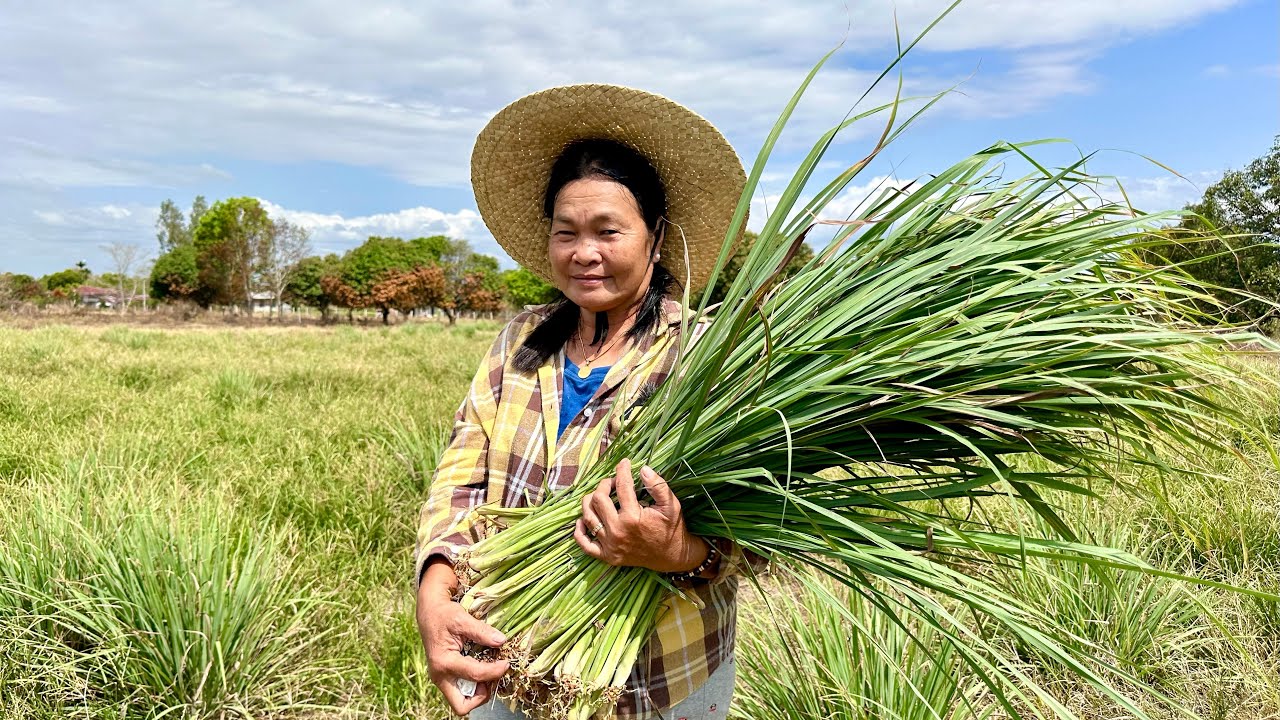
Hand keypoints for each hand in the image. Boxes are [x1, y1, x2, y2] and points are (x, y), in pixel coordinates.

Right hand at [416, 559, 509, 715]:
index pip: (475, 675)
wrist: (429, 613)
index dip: (495, 671)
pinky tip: (483, 668)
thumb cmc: (443, 615)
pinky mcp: (446, 677)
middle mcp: (440, 676)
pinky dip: (475, 686)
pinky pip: (462, 692)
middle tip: (493, 676)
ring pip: (462, 702)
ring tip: (490, 671)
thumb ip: (481, 631)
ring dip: (480, 692)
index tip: (506, 662)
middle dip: (481, 696)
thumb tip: (501, 641)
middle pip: (462, 705)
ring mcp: (442, 679)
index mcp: (444, 662)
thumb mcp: (462, 619)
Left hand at [574, 458, 706, 573]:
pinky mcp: (607, 556)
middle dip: (604, 484)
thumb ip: (658, 486)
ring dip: (589, 502)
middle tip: (613, 482)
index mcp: (633, 517)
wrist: (672, 556)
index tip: (624, 463)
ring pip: (588, 517)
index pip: (621, 486)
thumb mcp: (671, 505)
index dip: (622, 470)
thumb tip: (643, 468)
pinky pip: (584, 545)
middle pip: (598, 499)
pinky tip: (583, 520)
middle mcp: (617, 531)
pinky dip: (580, 531)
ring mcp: (610, 545)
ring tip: (599, 496)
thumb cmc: (672, 528)